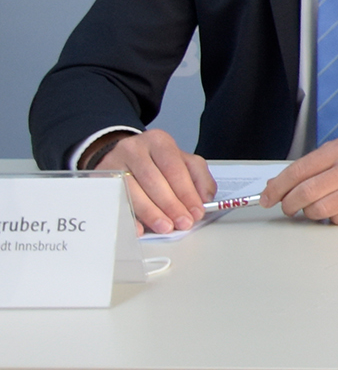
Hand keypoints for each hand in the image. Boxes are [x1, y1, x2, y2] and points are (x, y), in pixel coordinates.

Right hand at [91, 129, 213, 233]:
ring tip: (166, 226)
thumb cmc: (156, 163)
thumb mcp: (182, 162)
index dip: (187, 192)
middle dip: (171, 205)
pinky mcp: (101, 179)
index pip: (174, 168)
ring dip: (151, 212)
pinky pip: (115, 200)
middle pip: (153, 180)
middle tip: (183, 222)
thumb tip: (204, 199)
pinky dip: (128, 216)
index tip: (196, 211)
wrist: (123, 157)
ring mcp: (114, 163)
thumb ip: (199, 178)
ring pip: (133, 190)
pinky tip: (139, 228)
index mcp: (159, 141)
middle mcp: (134, 148)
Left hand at [261, 134, 337, 224]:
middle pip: (306, 194)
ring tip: (315, 208)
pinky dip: (334, 218)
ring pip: (320, 210)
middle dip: (289, 205)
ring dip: (311, 213)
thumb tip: (279, 185)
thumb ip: (315, 165)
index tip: (267, 197)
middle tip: (288, 208)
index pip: (298, 171)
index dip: (277, 187)